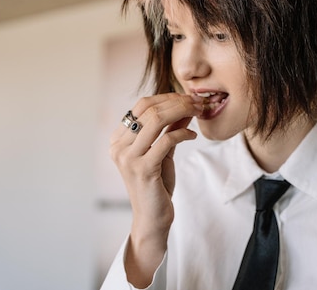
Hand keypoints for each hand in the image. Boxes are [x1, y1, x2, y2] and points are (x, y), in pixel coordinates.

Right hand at [110, 93, 202, 285]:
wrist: (152, 218)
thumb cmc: (157, 184)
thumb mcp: (164, 152)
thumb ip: (171, 129)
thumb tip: (186, 106)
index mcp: (118, 139)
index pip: (142, 105)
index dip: (167, 97)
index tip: (188, 98)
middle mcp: (118, 146)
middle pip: (149, 109)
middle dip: (178, 101)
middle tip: (198, 102)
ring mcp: (128, 158)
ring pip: (156, 120)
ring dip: (182, 111)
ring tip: (198, 113)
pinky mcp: (142, 169)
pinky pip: (166, 140)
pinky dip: (183, 134)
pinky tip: (193, 136)